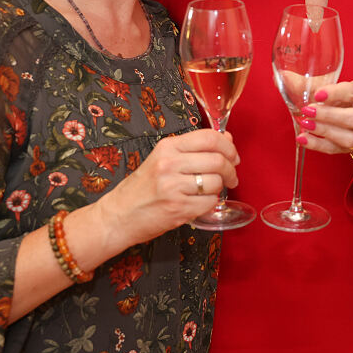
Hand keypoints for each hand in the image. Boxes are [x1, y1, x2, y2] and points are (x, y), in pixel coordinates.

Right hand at [94, 129, 239, 249]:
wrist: (118, 215)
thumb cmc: (142, 188)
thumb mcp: (164, 159)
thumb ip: (194, 148)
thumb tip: (227, 138)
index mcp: (168, 147)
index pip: (209, 137)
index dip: (228, 146)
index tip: (233, 156)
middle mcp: (170, 164)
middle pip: (217, 160)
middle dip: (231, 170)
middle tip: (231, 177)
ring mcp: (173, 187)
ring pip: (216, 182)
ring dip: (220, 188)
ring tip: (211, 191)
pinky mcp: (178, 208)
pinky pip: (210, 202)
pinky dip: (211, 203)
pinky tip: (200, 202)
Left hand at [296, 78, 352, 154]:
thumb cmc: (340, 100)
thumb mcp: (328, 89)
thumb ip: (305, 84)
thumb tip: (282, 76)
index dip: (337, 93)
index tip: (318, 94)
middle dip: (329, 115)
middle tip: (307, 111)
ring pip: (350, 137)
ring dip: (325, 131)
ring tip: (305, 125)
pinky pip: (337, 149)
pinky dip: (318, 145)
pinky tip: (303, 138)